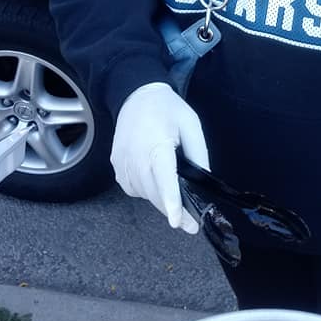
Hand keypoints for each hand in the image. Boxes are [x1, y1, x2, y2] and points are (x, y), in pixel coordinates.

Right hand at [111, 82, 209, 233]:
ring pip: (144, 194)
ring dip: (160, 198)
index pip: (164, 176)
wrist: (136, 96)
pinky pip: (134, 188)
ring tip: (172, 186)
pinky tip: (154, 176)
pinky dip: (146, 190)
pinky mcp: (116, 167)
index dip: (171, 200)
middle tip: (191, 224)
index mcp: (156, 143)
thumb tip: (204, 181)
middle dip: (173, 210)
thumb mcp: (191, 124)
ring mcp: (122, 163)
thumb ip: (199, 153)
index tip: (177, 221)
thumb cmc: (167, 109)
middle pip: (155, 193)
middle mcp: (135, 156)